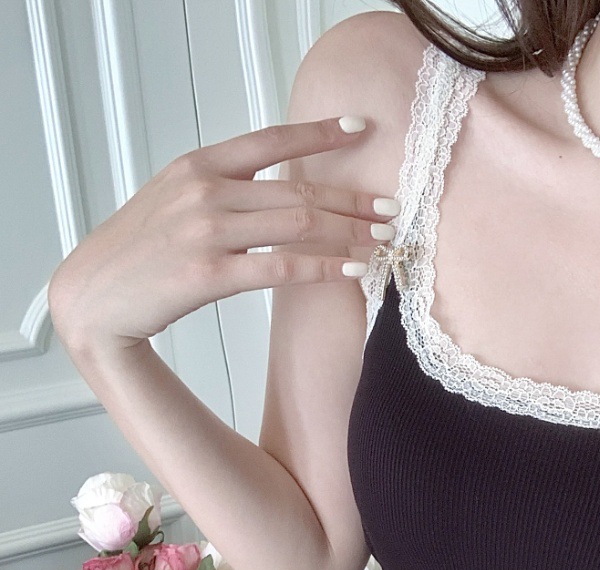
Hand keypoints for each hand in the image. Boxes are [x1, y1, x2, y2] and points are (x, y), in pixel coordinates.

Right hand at [47, 117, 394, 351]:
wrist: (96, 297)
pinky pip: (281, 267)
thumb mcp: (173, 202)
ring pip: (296, 226)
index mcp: (198, 166)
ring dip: (347, 233)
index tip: (359, 129)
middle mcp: (206, 192)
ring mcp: (207, 232)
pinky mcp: (210, 275)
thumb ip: (221, 190)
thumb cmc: (138, 254)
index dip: (319, 133)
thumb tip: (278, 193)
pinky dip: (322, 267)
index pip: (270, 141)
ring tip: (381, 239)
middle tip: (390, 208)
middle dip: (351, 200)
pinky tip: (351, 270)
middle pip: (297, 191)